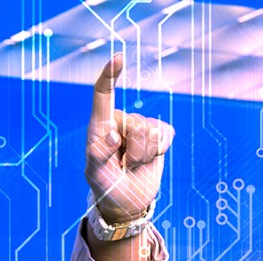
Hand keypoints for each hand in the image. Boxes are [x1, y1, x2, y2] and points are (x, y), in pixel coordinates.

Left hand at [85, 53, 174, 223]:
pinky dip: (160, 151)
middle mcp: (120, 121)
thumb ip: (99, 156)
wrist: (126, 201)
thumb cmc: (105, 186)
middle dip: (135, 150)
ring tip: (133, 164)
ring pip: (152, 130)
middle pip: (137, 122)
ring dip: (145, 154)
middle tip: (124, 165)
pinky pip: (167, 134)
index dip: (110, 75)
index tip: (118, 58)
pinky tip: (148, 159)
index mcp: (99, 127)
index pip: (103, 95)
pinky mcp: (160, 133)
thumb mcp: (96, 175)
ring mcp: (141, 126)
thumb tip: (112, 137)